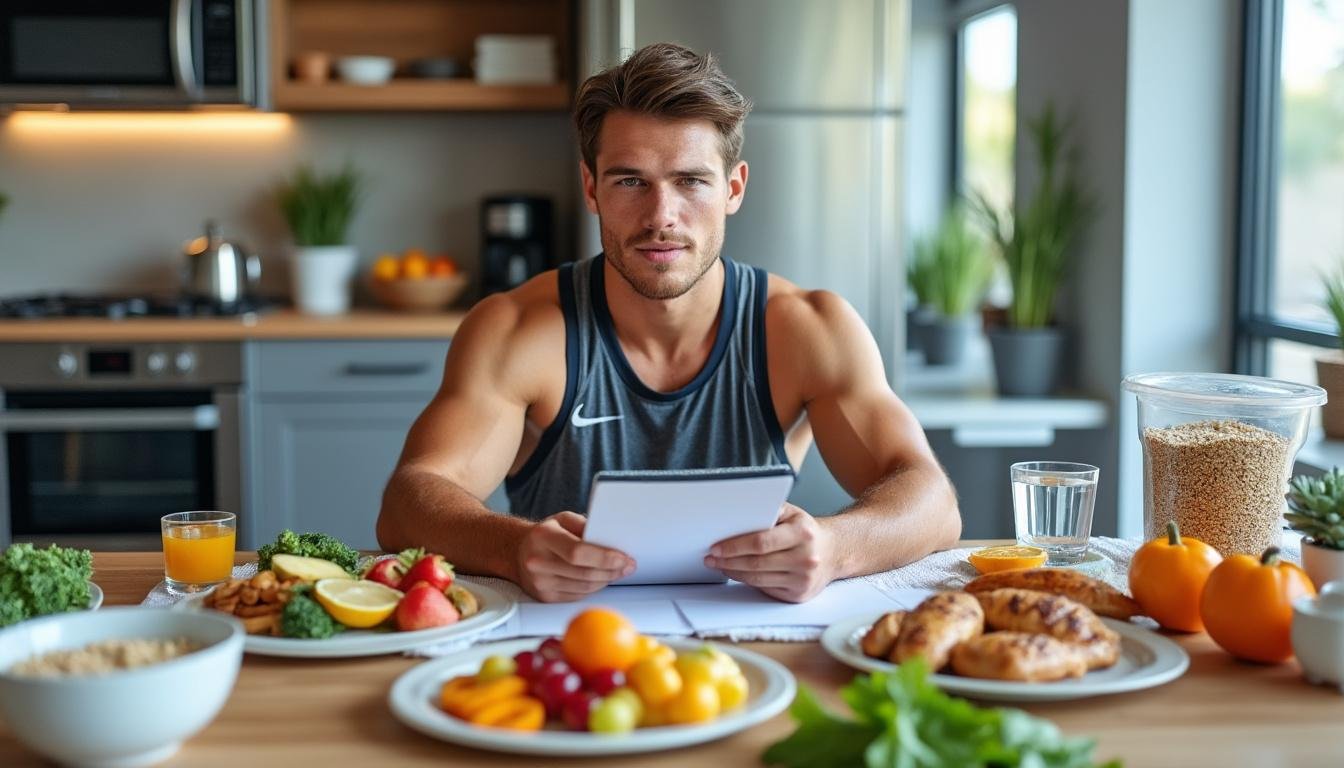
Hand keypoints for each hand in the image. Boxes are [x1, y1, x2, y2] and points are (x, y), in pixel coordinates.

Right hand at [516, 511, 634, 601]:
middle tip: (628, 565)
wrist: (518, 553)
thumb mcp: (562, 519)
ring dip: (606, 580)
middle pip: (584, 573)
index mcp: (543, 537)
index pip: (578, 552)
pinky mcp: (544, 597)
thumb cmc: (546, 534)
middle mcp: (538, 561)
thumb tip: (611, 539)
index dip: (604, 557)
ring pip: (584, 587)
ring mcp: (539, 582)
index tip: (623, 558)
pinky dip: (594, 588)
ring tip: (618, 571)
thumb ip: (585, 525)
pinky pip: (578, 595)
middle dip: (612, 570)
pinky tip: (601, 579)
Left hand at [704, 503, 834, 601]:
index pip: (761, 542)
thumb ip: (768, 511)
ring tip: (718, 565)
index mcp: (802, 533)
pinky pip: (765, 588)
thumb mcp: (792, 513)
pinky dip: (747, 581)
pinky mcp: (798, 595)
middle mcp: (806, 558)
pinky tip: (737, 572)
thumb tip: (737, 515)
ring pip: (758, 578)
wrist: (834, 552)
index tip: (716, 547)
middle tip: (710, 558)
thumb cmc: (805, 530)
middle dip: (728, 561)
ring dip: (733, 572)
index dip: (734, 546)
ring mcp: (803, 579)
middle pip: (756, 563)